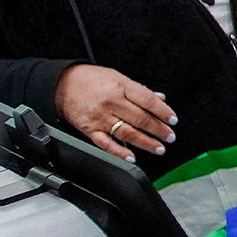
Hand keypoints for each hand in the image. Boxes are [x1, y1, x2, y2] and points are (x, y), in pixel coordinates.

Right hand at [53, 64, 177, 161]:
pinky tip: (131, 157)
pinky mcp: (89, 130)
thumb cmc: (93, 80)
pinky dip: (119, 152)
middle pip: (140, 119)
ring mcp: (100, 117)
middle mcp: (112, 103)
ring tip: (159, 148)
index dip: (163, 111)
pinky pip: (106, 144)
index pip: (148, 100)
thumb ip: (140, 91)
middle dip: (159, 130)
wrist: (63, 84)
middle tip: (170, 137)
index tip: (173, 120)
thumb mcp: (119, 78)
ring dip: (146, 142)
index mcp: (121, 87)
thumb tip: (161, 99)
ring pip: (127, 133)